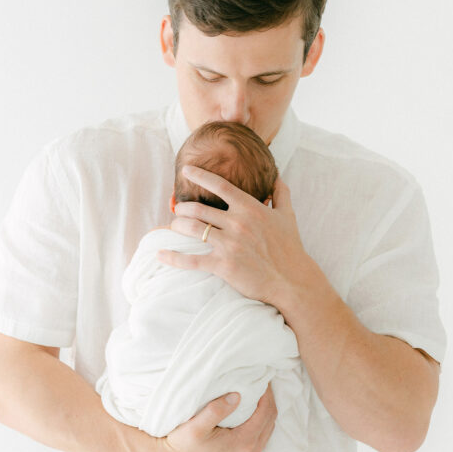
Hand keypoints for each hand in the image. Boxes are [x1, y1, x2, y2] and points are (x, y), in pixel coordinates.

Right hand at [156, 384, 276, 451]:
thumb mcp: (196, 426)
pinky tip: (252, 410)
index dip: (267, 393)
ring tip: (257, 393)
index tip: (261, 378)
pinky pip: (262, 436)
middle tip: (260, 381)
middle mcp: (251, 451)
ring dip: (266, 409)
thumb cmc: (184, 443)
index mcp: (243, 442)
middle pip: (271, 419)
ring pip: (268, 427)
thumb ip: (216, 410)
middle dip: (268, 399)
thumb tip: (236, 396)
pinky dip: (261, 420)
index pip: (266, 412)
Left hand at [157, 166, 310, 307]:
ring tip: (174, 226)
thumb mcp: (288, 216)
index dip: (200, 176)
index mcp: (250, 208)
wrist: (292, 281)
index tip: (186, 170)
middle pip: (199, 208)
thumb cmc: (290, 248)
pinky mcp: (223, 265)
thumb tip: (277, 176)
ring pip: (192, 228)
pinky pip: (192, 260)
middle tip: (178, 208)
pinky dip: (173, 257)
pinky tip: (160, 254)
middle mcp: (237, 223)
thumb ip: (281, 194)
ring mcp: (229, 244)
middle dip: (183, 207)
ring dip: (178, 225)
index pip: (220, 185)